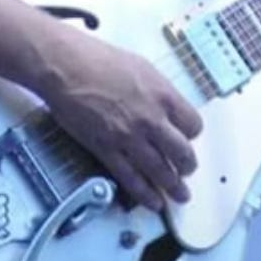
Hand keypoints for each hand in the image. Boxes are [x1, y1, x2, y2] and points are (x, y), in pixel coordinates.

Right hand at [42, 25, 201, 211]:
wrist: (68, 67)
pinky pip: (132, 179)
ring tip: (180, 195)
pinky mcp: (108, 151)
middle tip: (187, 170)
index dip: (192, 135)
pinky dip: (145, 194)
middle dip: (187, 166)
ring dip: (173, 187)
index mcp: (163, 95)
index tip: (188, 138)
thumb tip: (167, 105)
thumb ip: (158, 90)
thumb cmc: (99, 60)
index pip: (192, 125)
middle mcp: (151, 120)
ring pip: (160, 171)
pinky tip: (154, 201)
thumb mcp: (142, 68)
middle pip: (182, 153)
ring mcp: (130, 138)